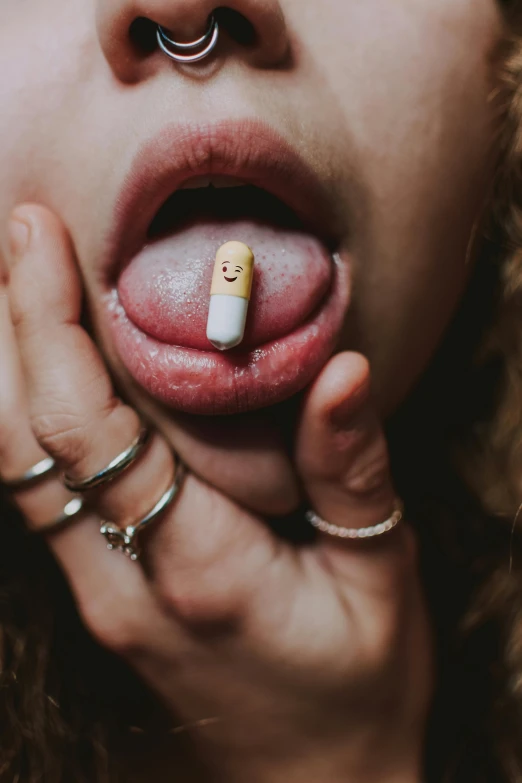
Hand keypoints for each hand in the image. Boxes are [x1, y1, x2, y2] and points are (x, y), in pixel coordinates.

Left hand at [1, 205, 432, 782]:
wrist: (315, 780)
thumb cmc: (358, 682)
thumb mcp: (379, 574)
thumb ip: (348, 471)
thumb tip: (341, 370)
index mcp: (196, 568)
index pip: (91, 431)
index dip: (52, 326)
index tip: (41, 237)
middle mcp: (120, 578)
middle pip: (25, 439)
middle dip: (8, 326)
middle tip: (15, 230)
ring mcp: (98, 590)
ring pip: (16, 464)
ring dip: (5, 366)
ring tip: (12, 279)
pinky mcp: (100, 589)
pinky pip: (39, 489)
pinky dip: (25, 414)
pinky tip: (32, 367)